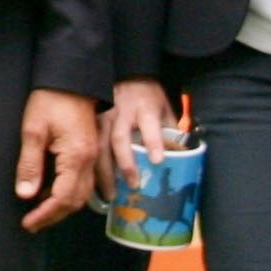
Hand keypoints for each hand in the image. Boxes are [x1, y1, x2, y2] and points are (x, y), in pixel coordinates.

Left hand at [16, 88, 100, 231]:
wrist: (72, 77)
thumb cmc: (50, 100)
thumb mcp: (33, 131)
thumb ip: (30, 164)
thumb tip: (26, 195)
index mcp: (76, 157)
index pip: (62, 198)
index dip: (46, 214)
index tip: (28, 223)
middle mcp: (89, 160)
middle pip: (76, 201)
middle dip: (54, 215)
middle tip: (33, 223)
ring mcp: (93, 155)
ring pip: (83, 193)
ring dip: (63, 205)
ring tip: (40, 210)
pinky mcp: (91, 149)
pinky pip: (84, 180)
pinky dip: (69, 192)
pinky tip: (52, 190)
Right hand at [101, 79, 176, 196]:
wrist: (128, 77)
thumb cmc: (149, 99)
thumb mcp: (166, 111)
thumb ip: (172, 135)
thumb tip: (181, 160)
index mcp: (145, 109)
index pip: (150, 126)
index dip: (153, 142)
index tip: (157, 160)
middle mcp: (122, 113)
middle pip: (120, 139)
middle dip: (125, 163)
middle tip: (132, 185)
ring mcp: (104, 117)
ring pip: (99, 145)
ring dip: (104, 171)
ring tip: (110, 194)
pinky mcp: (92, 122)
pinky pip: (89, 146)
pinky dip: (91, 166)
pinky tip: (93, 183)